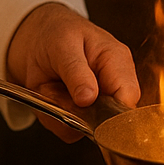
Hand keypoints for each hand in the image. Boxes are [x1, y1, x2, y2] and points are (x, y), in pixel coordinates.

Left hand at [5, 3, 138, 142]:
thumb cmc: (56, 32)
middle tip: (54, 87)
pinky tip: (48, 96)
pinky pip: (68, 132)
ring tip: (50, 86)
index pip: (128, 97)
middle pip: (108, 120)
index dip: (110, 109)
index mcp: (117, 62)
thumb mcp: (62, 44)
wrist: (35, 37)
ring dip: (59, 113)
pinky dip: (51, 117)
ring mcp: (95, 105)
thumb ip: (77, 71)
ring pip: (84, 130)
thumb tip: (89, 98)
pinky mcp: (80, 117)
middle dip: (76, 112)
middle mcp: (110, 87)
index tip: (83, 104)